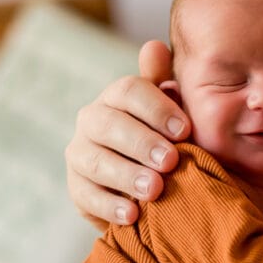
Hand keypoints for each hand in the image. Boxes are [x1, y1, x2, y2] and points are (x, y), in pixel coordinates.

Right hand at [65, 39, 189, 228]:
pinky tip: (133, 216)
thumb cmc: (169, 141)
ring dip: (126, 175)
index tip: (185, 129)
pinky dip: (110, 206)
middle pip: (108, 124)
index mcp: (118, 97)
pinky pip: (87, 195)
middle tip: (170, 161)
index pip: (128, 90)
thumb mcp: (175, 113)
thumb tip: (154, 46)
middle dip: (140, 142)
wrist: (158, 188)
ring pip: (95, 160)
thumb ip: (165, 83)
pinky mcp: (77, 188)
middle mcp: (92, 120)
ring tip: (154, 190)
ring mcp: (80, 154)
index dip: (156, 108)